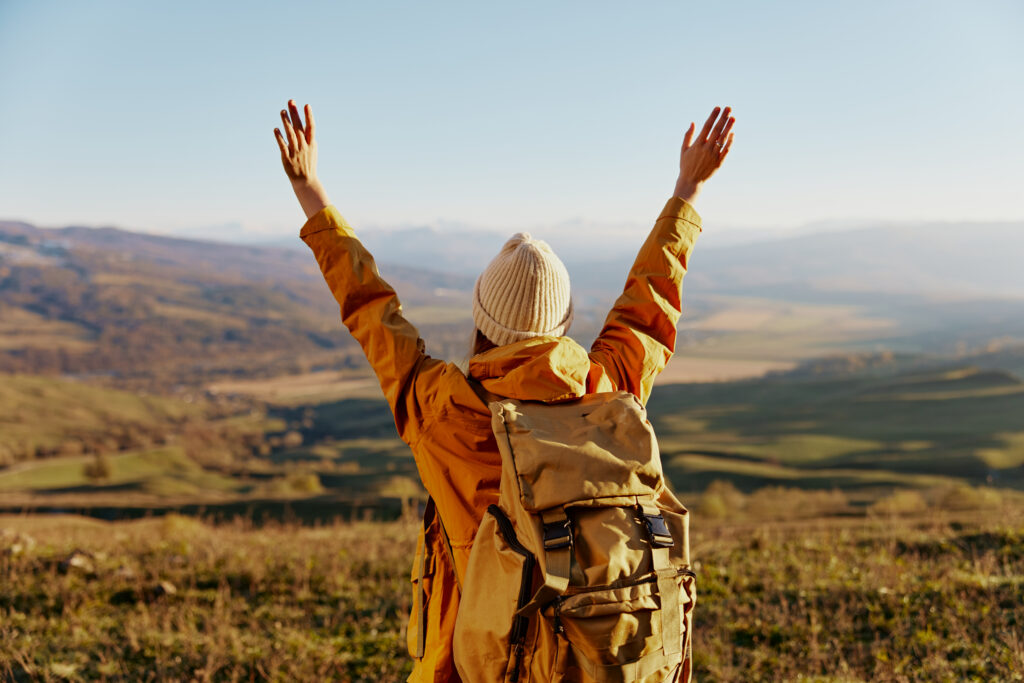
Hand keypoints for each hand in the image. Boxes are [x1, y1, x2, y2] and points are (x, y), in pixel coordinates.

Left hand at [274, 100, 330, 218]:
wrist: (305, 180)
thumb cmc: (308, 163)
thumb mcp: (312, 149)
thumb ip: (307, 137)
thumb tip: (303, 122)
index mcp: (311, 143)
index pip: (310, 127)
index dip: (309, 116)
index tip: (306, 105)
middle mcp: (304, 146)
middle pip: (299, 127)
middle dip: (295, 114)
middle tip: (291, 101)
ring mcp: (295, 152)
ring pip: (290, 134)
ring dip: (286, 122)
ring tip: (282, 111)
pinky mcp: (287, 157)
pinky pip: (283, 146)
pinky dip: (279, 137)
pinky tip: (276, 129)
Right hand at [673, 106, 734, 204]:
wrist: (691, 181)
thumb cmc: (686, 165)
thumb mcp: (683, 150)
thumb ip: (688, 136)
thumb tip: (693, 123)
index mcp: (697, 144)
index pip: (707, 126)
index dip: (713, 116)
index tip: (718, 108)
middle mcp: (706, 148)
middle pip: (717, 130)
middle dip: (723, 118)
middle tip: (729, 108)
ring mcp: (713, 155)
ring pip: (723, 138)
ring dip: (728, 127)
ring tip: (733, 117)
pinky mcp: (719, 162)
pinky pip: (726, 150)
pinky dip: (730, 141)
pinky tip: (732, 133)